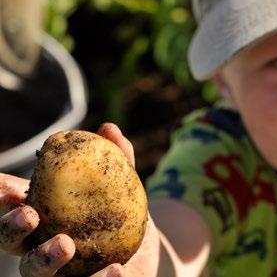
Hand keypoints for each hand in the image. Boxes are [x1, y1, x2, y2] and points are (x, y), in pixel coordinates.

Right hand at [0, 123, 159, 275]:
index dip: (1, 198)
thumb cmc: (122, 212)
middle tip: (29, 215)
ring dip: (44, 259)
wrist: (146, 248)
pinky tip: (115, 269)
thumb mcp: (122, 185)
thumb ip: (116, 159)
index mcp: (42, 216)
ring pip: (35, 273)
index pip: (10, 206)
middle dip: (11, 229)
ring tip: (66, 244)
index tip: (6, 189)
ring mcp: (57, 273)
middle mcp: (39, 246)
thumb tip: (108, 129)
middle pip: (11, 243)